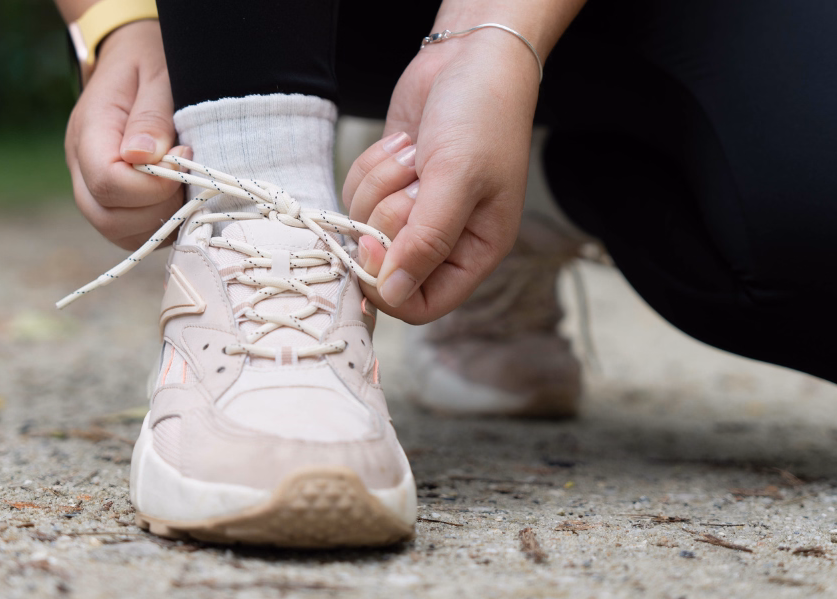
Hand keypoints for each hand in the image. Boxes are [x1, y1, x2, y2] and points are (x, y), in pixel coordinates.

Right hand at [64, 19, 187, 249]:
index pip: (107, 182)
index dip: (153, 183)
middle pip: (107, 217)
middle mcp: (81, 165)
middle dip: (158, 207)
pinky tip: (180, 197)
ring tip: (185, 185)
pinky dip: (159, 225)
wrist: (134, 56)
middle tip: (188, 176)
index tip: (185, 156)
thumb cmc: (149, 61)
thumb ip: (151, 116)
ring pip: (117, 231)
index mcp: (89, 131)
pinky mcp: (111, 200)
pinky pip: (131, 231)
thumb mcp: (157, 74)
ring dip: (160, 221)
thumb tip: (144, 156)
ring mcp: (92, 186)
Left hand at [343, 28, 539, 323]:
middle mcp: (443, 239)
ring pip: (363, 227)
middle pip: (385, 264)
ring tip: (416, 153)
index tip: (373, 246)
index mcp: (475, 251)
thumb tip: (393, 295)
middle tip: (415, 179)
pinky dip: (370, 167)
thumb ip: (426, 241)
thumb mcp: (458, 179)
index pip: (423, 305)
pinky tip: (404, 143)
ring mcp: (413, 211)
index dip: (390, 285)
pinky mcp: (389, 184)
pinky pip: (354, 195)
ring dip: (379, 185)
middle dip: (388, 217)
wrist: (470, 56)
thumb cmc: (482, 116)